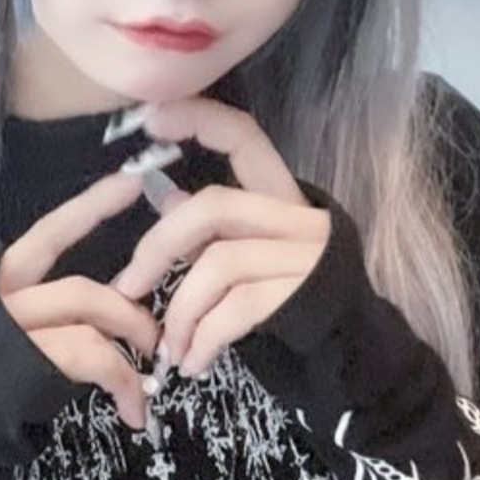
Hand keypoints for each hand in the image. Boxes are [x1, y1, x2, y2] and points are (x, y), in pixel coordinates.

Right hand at [0, 169, 160, 428]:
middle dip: (128, 311)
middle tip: (155, 336)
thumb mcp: (8, 336)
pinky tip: (136, 410)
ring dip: (129, 345)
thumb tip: (111, 302)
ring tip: (149, 375)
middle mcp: (0, 301)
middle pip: (81, 289)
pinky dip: (124, 383)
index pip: (45, 237)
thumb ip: (49, 312)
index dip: (87, 210)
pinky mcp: (29, 367)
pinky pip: (94, 358)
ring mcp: (12, 333)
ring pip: (89, 320)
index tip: (128, 184)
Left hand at [110, 98, 329, 375]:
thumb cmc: (289, 305)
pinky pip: (236, 309)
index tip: (152, 118)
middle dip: (158, 247)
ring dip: (181, 312)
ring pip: (219, 264)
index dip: (201, 120)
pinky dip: (203, 339)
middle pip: (214, 207)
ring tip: (171, 346)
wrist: (352, 356)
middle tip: (128, 287)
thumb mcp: (248, 263)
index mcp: (283, 198)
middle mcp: (300, 217)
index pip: (245, 137)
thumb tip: (164, 198)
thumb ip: (211, 232)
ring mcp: (307, 255)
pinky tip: (193, 361)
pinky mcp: (304, 296)